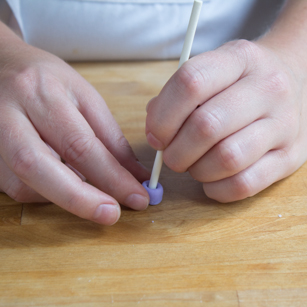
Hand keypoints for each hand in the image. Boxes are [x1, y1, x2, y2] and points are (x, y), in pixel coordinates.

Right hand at [0, 28, 149, 224]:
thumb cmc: (46, 80)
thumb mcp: (84, 96)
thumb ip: (110, 138)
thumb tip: (135, 175)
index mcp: (42, 92)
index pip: (80, 143)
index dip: (112, 177)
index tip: (138, 196)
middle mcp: (8, 113)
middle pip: (39, 166)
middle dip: (81, 199)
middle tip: (112, 214)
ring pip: (23, 183)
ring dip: (65, 197)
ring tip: (93, 195)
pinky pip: (15, 187)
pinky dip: (46, 193)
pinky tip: (64, 184)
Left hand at [145, 39, 306, 201]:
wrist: (305, 78)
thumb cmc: (248, 79)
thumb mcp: (220, 66)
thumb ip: (182, 93)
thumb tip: (155, 131)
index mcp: (242, 58)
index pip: (191, 83)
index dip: (163, 116)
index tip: (155, 134)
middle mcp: (269, 88)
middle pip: (207, 125)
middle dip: (176, 151)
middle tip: (172, 156)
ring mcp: (285, 124)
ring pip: (227, 158)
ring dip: (197, 171)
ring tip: (194, 166)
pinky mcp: (293, 156)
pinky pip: (246, 183)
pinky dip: (218, 189)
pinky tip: (212, 181)